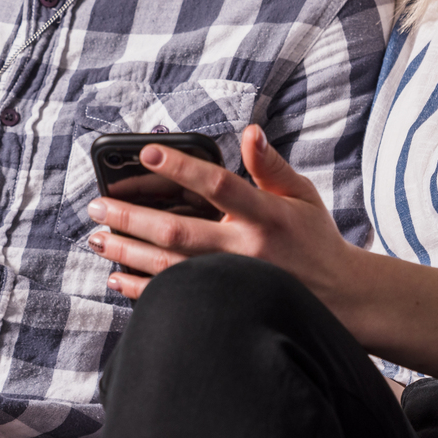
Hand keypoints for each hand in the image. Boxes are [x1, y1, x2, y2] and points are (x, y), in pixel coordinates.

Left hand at [85, 125, 356, 304]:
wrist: (342, 300)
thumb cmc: (315, 240)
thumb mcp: (302, 194)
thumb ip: (270, 164)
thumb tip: (250, 131)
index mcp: (266, 215)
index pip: (218, 185)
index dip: (182, 167)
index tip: (147, 151)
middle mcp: (246, 250)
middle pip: (178, 231)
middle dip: (132, 217)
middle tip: (96, 205)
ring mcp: (234, 283)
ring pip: (169, 268)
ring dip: (128, 253)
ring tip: (97, 238)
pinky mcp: (226, 307)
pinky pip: (177, 299)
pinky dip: (142, 290)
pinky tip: (116, 278)